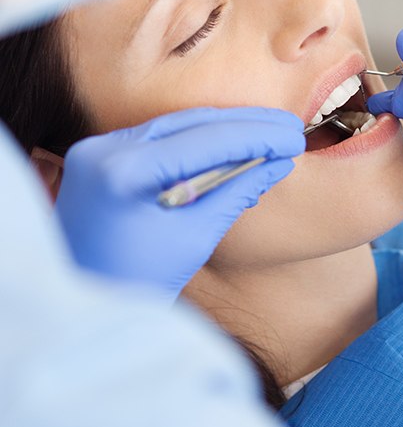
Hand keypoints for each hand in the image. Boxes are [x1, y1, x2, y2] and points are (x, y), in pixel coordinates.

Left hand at [56, 107, 303, 296]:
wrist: (84, 303)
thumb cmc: (138, 284)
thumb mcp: (195, 238)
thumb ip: (236, 192)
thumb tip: (278, 162)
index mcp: (123, 172)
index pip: (204, 140)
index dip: (256, 135)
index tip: (294, 136)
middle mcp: (103, 149)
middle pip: (189, 123)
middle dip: (244, 125)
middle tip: (289, 127)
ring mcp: (97, 149)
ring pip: (175, 126)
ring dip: (224, 130)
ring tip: (268, 132)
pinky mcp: (100, 155)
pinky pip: (158, 139)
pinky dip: (197, 142)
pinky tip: (231, 145)